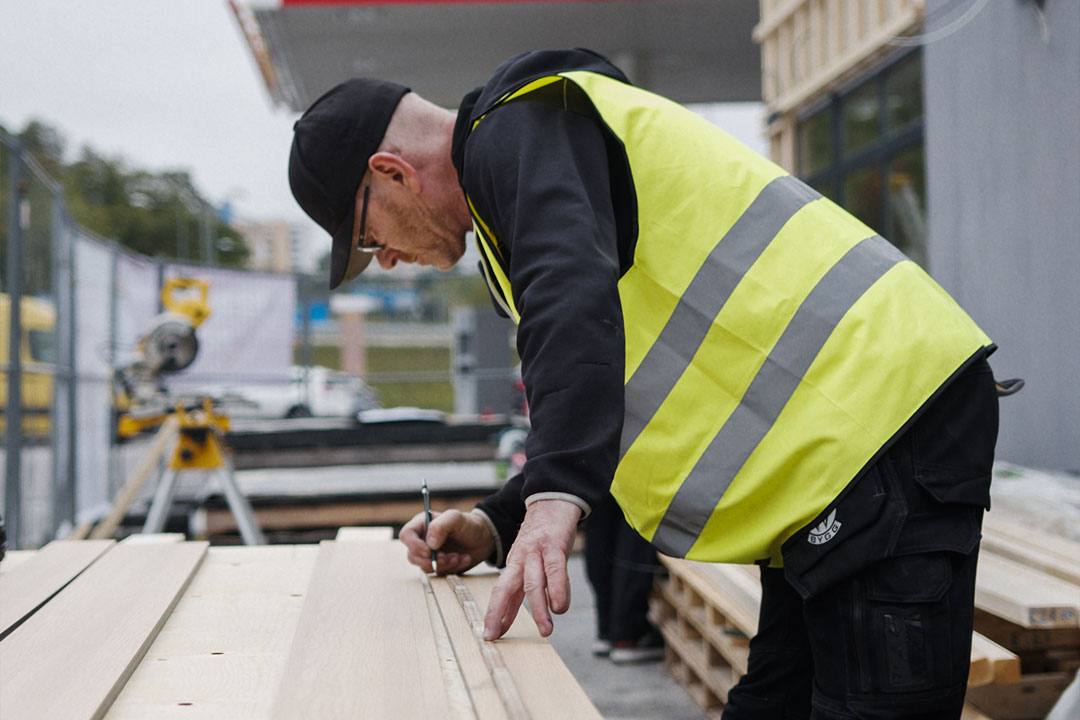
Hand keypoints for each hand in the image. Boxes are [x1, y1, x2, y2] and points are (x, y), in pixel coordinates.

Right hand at [400, 508, 493, 574]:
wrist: (485, 538)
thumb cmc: (469, 524)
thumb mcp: (456, 518)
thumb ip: (441, 526)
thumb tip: (430, 544)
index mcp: (422, 525)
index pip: (406, 535)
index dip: (414, 545)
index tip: (429, 551)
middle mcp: (423, 540)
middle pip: (413, 556)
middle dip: (431, 560)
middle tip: (447, 557)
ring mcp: (430, 555)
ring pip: (426, 567)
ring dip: (444, 564)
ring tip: (459, 556)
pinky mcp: (439, 566)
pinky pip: (440, 573)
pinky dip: (452, 569)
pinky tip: (464, 559)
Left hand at [483, 499, 580, 640]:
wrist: (553, 500)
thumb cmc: (544, 535)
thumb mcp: (532, 559)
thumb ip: (531, 585)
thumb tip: (532, 613)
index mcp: (515, 564)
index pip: (502, 592)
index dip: (496, 614)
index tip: (491, 635)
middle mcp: (521, 559)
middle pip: (505, 587)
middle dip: (497, 613)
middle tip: (495, 635)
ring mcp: (536, 551)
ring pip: (532, 583)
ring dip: (538, 609)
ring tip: (545, 631)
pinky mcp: (554, 544)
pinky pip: (555, 569)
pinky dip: (558, 590)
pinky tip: (560, 606)